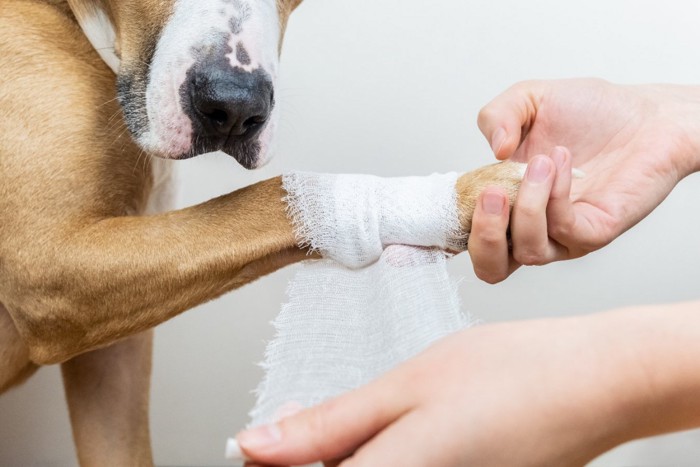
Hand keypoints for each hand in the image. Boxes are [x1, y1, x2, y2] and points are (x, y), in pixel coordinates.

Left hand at [235, 314, 648, 466]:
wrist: (593, 383)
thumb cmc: (510, 375)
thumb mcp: (404, 389)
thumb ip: (326, 429)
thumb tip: (255, 448)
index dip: (271, 464)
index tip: (254, 442)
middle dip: (303, 459)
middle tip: (291, 424)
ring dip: (338, 456)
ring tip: (339, 421)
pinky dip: (373, 458)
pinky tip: (382, 430)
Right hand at [468, 79, 699, 282]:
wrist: (648, 114)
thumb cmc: (592, 113)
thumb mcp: (529, 100)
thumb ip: (497, 116)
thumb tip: (493, 151)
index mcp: (507, 203)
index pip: (468, 237)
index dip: (454, 228)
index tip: (456, 196)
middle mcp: (531, 226)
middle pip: (491, 268)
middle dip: (482, 236)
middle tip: (490, 195)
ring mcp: (563, 235)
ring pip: (528, 251)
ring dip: (526, 205)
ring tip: (540, 161)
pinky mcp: (594, 232)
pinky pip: (563, 229)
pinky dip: (555, 196)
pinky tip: (562, 163)